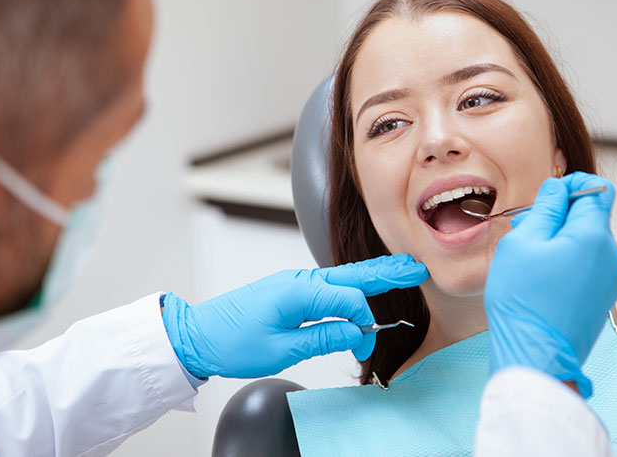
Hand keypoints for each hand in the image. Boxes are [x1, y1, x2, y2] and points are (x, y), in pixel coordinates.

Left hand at [162, 254, 427, 378]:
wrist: (199, 334)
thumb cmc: (232, 343)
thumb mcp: (281, 349)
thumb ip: (323, 338)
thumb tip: (357, 334)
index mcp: (298, 292)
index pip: (349, 301)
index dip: (365, 322)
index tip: (366, 345)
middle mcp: (299, 281)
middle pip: (352, 274)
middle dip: (386, 272)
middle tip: (417, 268)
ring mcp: (294, 282)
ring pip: (342, 276)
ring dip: (373, 275)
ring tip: (401, 270)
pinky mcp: (290, 290)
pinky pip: (328, 284)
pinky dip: (351, 283)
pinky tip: (365, 284)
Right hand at [485, 172, 616, 397]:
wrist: (534, 353)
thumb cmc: (523, 300)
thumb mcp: (522, 242)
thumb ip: (544, 209)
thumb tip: (557, 189)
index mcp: (593, 236)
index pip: (596, 190)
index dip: (571, 186)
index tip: (547, 195)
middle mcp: (610, 256)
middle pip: (589, 218)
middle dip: (559, 217)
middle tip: (525, 230)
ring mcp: (609, 280)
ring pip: (585, 244)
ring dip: (559, 241)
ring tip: (527, 260)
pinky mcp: (601, 298)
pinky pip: (585, 267)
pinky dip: (564, 263)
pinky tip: (538, 279)